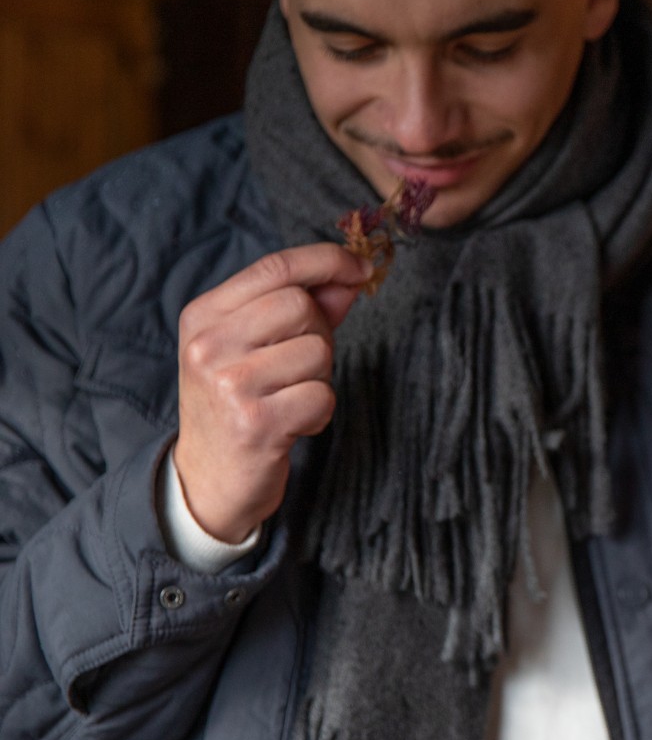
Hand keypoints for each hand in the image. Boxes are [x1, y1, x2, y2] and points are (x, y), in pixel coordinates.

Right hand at [173, 243, 369, 541]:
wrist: (209, 478)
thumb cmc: (239, 403)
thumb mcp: (256, 347)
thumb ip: (304, 308)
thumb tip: (347, 278)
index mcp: (203, 316)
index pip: (274, 267)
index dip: (326, 261)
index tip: (360, 268)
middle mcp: (208, 345)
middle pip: (300, 306)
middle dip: (318, 335)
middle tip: (296, 369)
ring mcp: (229, 384)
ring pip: (317, 351)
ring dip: (319, 378)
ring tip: (288, 399)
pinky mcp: (255, 422)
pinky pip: (322, 396)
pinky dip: (319, 412)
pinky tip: (293, 424)